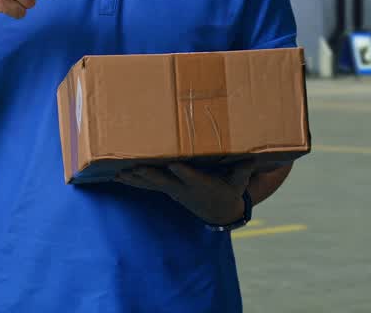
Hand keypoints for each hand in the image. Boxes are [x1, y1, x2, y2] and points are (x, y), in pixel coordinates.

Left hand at [116, 161, 253, 225]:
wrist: (218, 211)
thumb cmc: (229, 190)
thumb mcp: (240, 182)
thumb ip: (244, 171)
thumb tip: (253, 158)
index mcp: (202, 184)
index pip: (192, 177)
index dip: (183, 172)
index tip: (175, 164)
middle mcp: (183, 188)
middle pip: (165, 181)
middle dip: (150, 174)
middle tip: (136, 168)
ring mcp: (173, 189)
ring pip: (151, 183)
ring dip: (135, 179)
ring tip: (120, 173)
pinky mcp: (166, 188)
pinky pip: (146, 185)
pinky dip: (132, 181)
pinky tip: (117, 176)